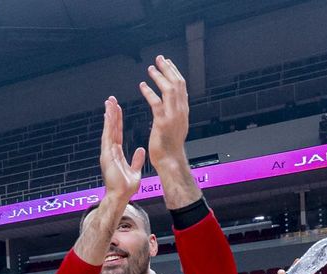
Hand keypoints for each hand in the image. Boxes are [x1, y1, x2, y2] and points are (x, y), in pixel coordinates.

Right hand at [98, 96, 145, 204]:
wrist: (120, 196)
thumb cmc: (125, 187)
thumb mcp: (135, 170)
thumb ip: (137, 160)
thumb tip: (140, 150)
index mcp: (116, 153)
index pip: (116, 133)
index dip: (117, 121)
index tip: (117, 109)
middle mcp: (110, 151)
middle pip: (111, 128)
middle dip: (111, 113)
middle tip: (111, 100)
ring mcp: (107, 152)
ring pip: (108, 129)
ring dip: (108, 115)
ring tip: (109, 102)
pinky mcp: (106, 155)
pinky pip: (108, 137)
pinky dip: (108, 125)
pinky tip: (109, 115)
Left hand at [139, 55, 189, 169]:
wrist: (170, 161)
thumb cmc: (170, 147)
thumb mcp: (177, 126)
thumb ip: (176, 112)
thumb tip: (176, 102)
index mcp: (183, 111)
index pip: (181, 86)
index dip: (174, 73)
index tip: (167, 63)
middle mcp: (181, 111)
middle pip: (177, 83)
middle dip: (168, 69)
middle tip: (160, 58)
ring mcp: (173, 116)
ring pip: (168, 90)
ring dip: (159, 77)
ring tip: (151, 68)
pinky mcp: (162, 122)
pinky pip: (156, 102)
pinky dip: (149, 92)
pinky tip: (142, 86)